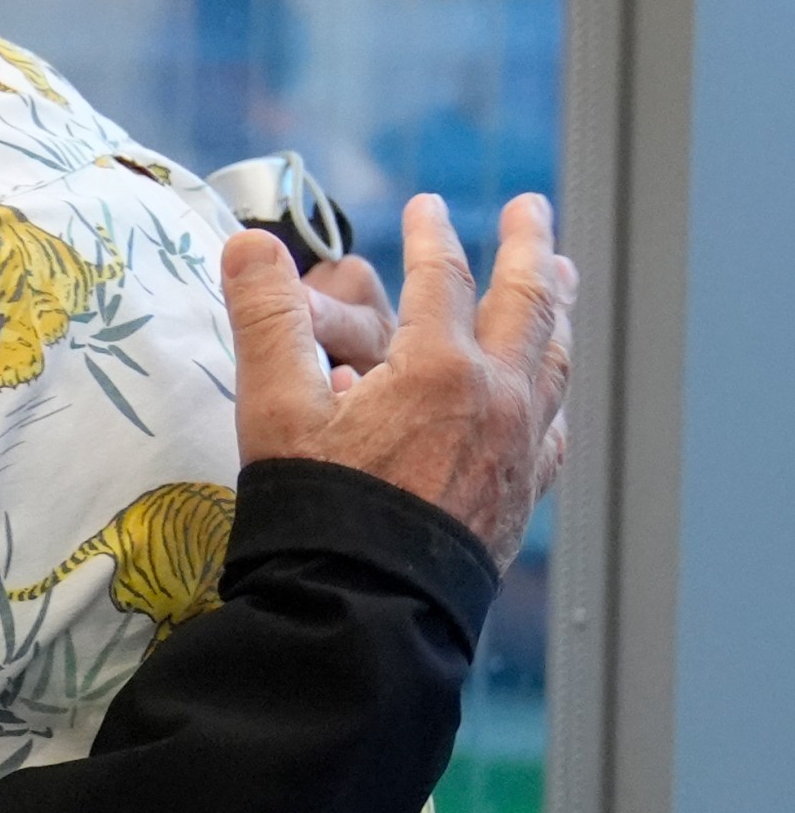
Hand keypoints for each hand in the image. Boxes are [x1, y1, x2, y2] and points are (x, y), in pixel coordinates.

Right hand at [227, 192, 575, 570]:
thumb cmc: (318, 507)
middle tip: (530, 210)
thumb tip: (248, 243)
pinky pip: (552, 430)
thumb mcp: (275, 407)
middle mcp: (495, 399)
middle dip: (528, 249)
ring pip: (552, 360)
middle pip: (526, 303)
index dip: (430, 237)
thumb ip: (266, 318)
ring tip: (563, 280)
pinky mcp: (519, 494)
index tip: (424, 208)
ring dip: (556, 310)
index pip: (441, 279)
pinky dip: (552, 395)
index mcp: (438, 368)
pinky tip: (549, 396)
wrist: (361, 604)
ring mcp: (517, 447)